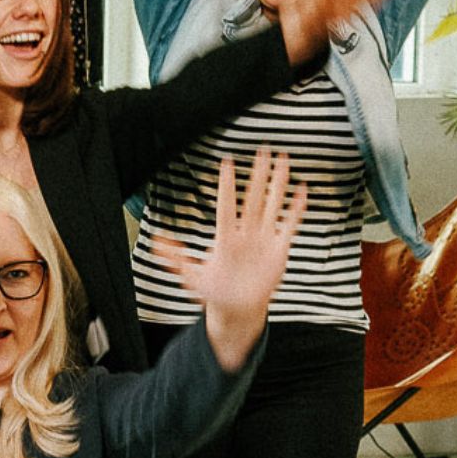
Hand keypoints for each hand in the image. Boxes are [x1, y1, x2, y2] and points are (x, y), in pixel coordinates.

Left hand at [152, 149, 306, 370]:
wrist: (238, 308)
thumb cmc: (214, 291)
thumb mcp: (190, 276)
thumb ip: (174, 259)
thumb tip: (154, 241)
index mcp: (225, 237)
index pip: (226, 205)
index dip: (227, 185)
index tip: (227, 162)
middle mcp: (246, 232)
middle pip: (253, 197)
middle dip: (258, 174)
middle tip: (264, 149)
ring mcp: (264, 239)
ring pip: (272, 205)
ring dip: (279, 184)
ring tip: (284, 161)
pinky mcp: (280, 249)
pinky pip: (289, 225)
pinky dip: (296, 210)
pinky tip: (301, 191)